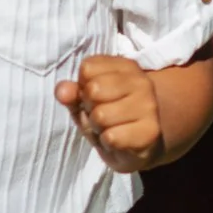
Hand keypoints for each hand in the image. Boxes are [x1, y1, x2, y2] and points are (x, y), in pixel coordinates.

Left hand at [57, 54, 167, 172]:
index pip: (87, 68)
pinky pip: (112, 137)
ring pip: (101, 116)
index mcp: (124, 66)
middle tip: (101, 116)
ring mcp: (149, 105)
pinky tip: (118, 141)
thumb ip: (72, 93)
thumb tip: (62, 92)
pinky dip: (107, 142)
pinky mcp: (151, 131)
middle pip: (94, 91)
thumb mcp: (85, 102)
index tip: (94, 98)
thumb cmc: (109, 117)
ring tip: (109, 128)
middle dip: (89, 109)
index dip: (82, 87)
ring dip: (98, 128)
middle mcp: (140, 81)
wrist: (138, 147)